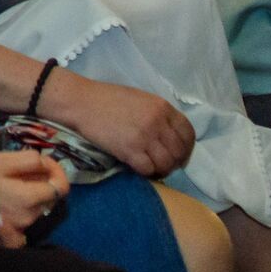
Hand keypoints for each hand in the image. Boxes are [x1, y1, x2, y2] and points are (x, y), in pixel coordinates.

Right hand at [0, 150, 68, 246]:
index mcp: (29, 199)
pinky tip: (11, 189)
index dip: (58, 171)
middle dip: (45, 179)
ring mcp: (20, 225)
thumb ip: (32, 160)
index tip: (45, 161)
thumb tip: (47, 164)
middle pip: (51, 196)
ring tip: (16, 176)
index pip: (62, 187)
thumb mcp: (5, 160)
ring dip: (34, 189)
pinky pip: (27, 211)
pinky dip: (25, 199)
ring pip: (40, 204)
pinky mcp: (12, 227)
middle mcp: (29, 216)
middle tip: (28, 166)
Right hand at [50, 71, 195, 178]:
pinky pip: (149, 169)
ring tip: (153, 168)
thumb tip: (169, 135)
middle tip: (165, 165)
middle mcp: (157, 122)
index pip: (188, 132)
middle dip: (175, 162)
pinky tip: (139, 168)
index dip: (187, 147)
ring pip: (166, 163)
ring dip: (162, 169)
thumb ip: (158, 114)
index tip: (180, 154)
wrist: (82, 103)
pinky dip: (147, 172)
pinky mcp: (129, 151)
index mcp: (162, 107)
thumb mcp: (140, 99)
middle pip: (179, 151)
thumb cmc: (108, 99)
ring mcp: (144, 137)